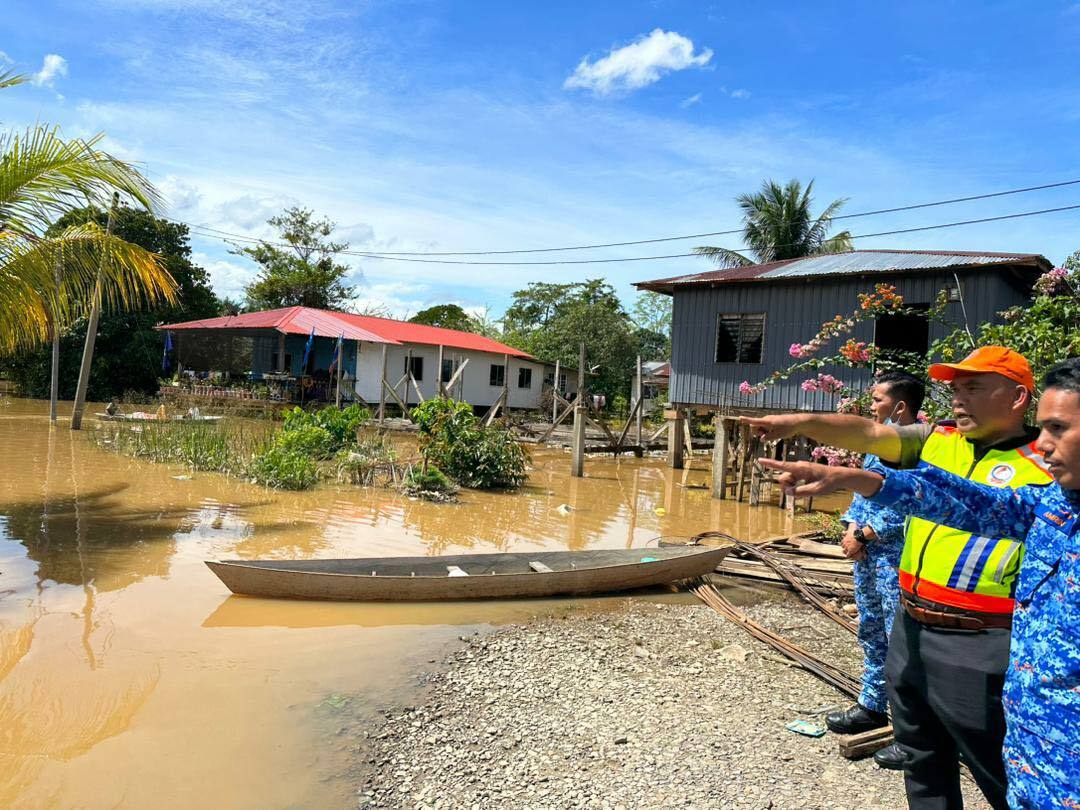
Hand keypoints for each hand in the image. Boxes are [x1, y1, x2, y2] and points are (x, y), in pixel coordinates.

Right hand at [740, 414, 803, 441]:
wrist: (797, 422)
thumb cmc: (789, 428)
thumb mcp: (779, 435)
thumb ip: (769, 437)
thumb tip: (761, 439)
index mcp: (768, 422)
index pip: (755, 421)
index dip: (747, 420)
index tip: (740, 417)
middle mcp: (766, 419)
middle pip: (755, 426)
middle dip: (757, 433)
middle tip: (766, 437)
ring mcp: (768, 420)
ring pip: (760, 427)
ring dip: (762, 432)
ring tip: (774, 434)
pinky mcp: (771, 421)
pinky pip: (764, 427)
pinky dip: (766, 431)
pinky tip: (775, 432)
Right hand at [757, 458, 885, 497]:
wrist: (839, 476)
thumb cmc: (828, 482)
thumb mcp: (816, 491)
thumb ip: (800, 492)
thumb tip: (787, 492)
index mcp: (801, 468)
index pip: (783, 465)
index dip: (770, 464)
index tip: (759, 460)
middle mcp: (798, 466)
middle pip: (784, 477)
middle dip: (786, 486)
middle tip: (796, 493)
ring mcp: (800, 469)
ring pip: (787, 479)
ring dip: (791, 487)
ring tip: (805, 490)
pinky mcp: (802, 472)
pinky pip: (792, 479)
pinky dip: (794, 485)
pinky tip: (804, 487)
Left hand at [841, 527, 866, 560]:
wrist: (859, 536)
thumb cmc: (855, 533)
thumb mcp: (849, 531)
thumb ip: (846, 532)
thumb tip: (843, 531)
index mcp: (844, 539)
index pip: (842, 543)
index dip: (844, 544)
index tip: (845, 545)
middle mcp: (845, 544)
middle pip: (843, 547)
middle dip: (845, 548)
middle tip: (847, 549)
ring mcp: (847, 547)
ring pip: (844, 552)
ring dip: (846, 552)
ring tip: (848, 554)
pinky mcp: (850, 551)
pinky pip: (848, 555)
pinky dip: (849, 556)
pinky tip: (850, 556)